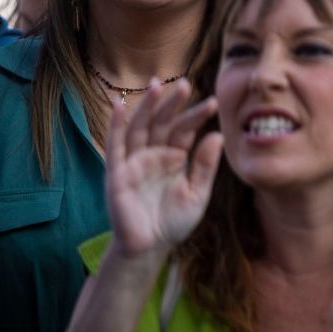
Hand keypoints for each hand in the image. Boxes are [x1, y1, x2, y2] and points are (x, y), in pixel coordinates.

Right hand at [104, 80, 222, 258]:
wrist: (150, 248)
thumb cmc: (174, 221)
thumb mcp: (197, 193)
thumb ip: (205, 166)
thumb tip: (217, 135)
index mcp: (175, 157)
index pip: (185, 130)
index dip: (196, 116)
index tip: (214, 103)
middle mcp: (154, 155)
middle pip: (162, 123)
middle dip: (172, 103)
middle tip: (185, 83)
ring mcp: (134, 162)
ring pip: (140, 128)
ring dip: (146, 107)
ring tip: (156, 85)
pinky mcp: (116, 173)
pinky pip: (115, 146)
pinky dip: (116, 125)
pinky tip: (120, 106)